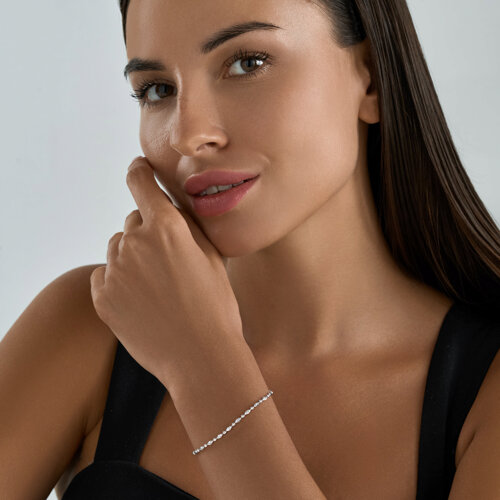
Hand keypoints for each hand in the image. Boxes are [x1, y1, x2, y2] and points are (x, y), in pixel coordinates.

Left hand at [89, 156, 243, 387]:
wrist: (200, 357)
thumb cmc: (215, 306)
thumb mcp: (212, 256)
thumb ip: (187, 226)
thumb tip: (170, 209)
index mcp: (166, 227)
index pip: (140, 181)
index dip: (139, 171)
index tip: (139, 168)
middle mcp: (135, 242)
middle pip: (133, 221)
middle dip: (148, 232)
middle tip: (168, 261)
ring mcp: (115, 270)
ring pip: (119, 249)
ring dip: (133, 257)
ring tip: (157, 287)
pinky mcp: (102, 297)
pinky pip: (105, 275)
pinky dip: (118, 281)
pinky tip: (142, 301)